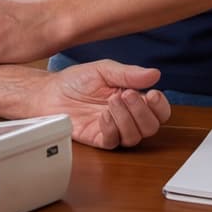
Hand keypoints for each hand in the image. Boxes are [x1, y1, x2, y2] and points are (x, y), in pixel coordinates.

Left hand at [37, 61, 170, 149]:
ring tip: (112, 101)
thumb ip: (129, 73)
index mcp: (134, 99)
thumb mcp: (104, 70)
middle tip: (127, 95)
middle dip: (142, 111)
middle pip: (151, 126)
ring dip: (126, 119)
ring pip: (135, 136)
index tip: (152, 94)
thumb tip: (155, 74)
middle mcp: (127, 117)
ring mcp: (114, 129)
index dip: (160, 106)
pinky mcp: (99, 139)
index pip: (159, 110)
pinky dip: (111, 128)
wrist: (50, 92)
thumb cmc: (77, 80)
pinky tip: (103, 115)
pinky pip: (114, 142)